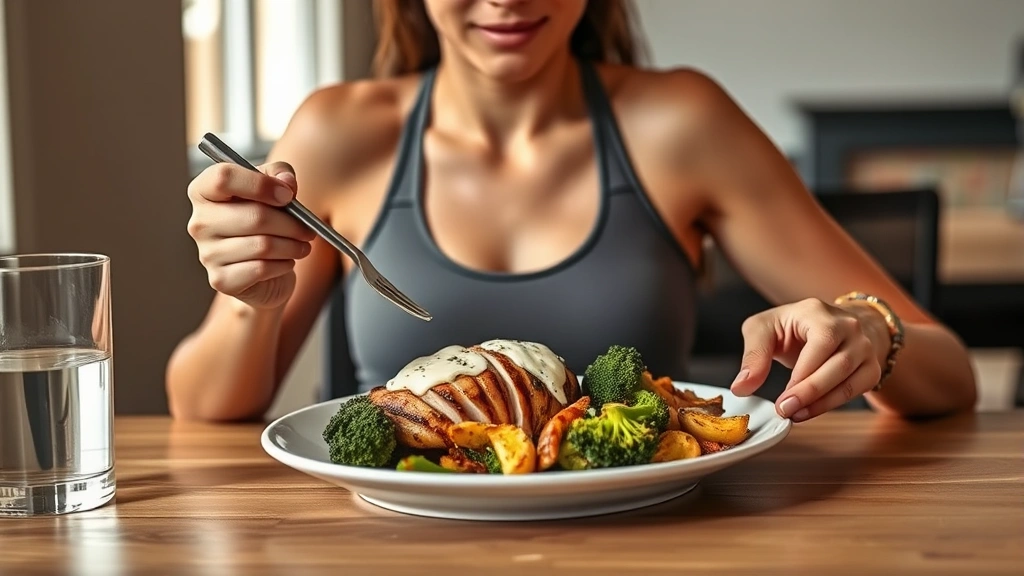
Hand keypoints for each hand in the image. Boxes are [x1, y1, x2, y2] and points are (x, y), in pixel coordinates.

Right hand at [186, 162, 316, 309]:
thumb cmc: (265, 222)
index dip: (261, 184)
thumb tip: (286, 182)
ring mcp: (207, 253)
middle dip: (291, 223)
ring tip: (302, 245)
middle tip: (307, 229)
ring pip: (263, 245)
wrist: (261, 271)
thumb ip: (280, 174)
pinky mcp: (220, 279)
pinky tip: (286, 261)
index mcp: (204, 191)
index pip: (223, 177)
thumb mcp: (273, 188)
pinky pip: (261, 269)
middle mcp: (199, 222)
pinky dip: (283, 264)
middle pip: (254, 215)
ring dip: (292, 245)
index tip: (287, 195)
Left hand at [730, 298, 889, 421]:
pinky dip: (832, 404)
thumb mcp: (763, 329)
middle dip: (811, 392)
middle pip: (839, 364)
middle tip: (786, 410)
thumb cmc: (792, 326)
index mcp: (820, 312)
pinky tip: (809, 411)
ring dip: (822, 403)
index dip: (803, 373)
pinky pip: (857, 390)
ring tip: (795, 414)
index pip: (821, 342)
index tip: (781, 398)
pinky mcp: (871, 368)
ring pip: (851, 380)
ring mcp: (865, 347)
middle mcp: (849, 327)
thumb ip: (753, 355)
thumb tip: (741, 387)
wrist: (829, 327)